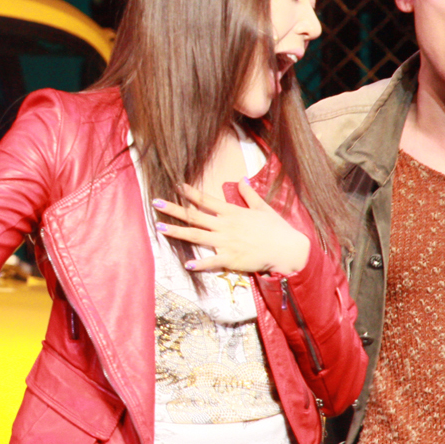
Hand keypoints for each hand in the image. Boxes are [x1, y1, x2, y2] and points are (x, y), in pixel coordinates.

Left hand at [153, 180, 309, 275]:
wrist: (289, 249)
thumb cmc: (277, 228)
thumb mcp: (263, 207)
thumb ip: (249, 194)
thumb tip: (242, 180)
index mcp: (232, 212)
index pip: (206, 200)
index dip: (190, 192)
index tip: (176, 186)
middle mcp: (225, 225)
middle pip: (194, 215)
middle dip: (174, 209)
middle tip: (156, 203)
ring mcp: (226, 242)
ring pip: (196, 236)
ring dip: (177, 231)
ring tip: (160, 227)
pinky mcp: (231, 259)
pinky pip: (211, 261)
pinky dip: (198, 263)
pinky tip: (186, 263)